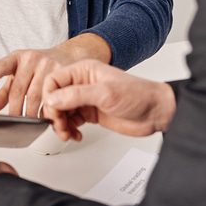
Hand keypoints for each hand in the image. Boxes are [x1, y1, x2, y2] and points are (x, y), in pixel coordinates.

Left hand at [0, 46, 77, 116]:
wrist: (66, 56)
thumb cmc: (38, 68)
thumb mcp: (18, 74)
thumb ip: (3, 92)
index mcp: (17, 57)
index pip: (1, 66)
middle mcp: (31, 59)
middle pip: (18, 89)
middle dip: (14, 110)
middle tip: (14, 123)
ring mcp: (47, 64)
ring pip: (36, 96)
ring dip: (31, 114)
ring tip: (28, 124)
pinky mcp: (62, 73)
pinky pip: (52, 97)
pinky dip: (47, 110)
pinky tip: (45, 117)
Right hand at [41, 59, 176, 141]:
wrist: (155, 112)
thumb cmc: (138, 95)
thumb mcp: (105, 93)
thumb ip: (76, 95)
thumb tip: (52, 100)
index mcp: (84, 70)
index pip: (54, 80)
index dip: (49, 96)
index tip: (54, 111)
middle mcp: (82, 83)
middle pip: (55, 97)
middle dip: (55, 114)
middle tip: (61, 126)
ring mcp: (86, 99)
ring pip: (61, 111)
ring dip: (61, 124)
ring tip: (68, 133)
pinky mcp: (90, 113)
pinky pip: (71, 120)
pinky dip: (70, 129)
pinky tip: (75, 134)